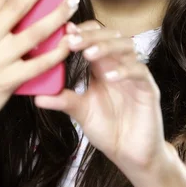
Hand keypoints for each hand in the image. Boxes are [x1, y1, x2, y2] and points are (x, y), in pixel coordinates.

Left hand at [34, 20, 170, 178]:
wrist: (130, 155)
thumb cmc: (109, 129)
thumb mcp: (81, 112)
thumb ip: (63, 100)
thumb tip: (37, 96)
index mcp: (103, 66)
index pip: (96, 36)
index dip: (82, 31)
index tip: (64, 32)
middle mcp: (120, 65)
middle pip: (111, 35)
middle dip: (91, 35)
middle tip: (72, 41)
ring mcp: (135, 75)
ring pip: (126, 47)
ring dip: (106, 47)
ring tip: (88, 54)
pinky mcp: (148, 89)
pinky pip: (140, 71)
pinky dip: (124, 71)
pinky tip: (108, 77)